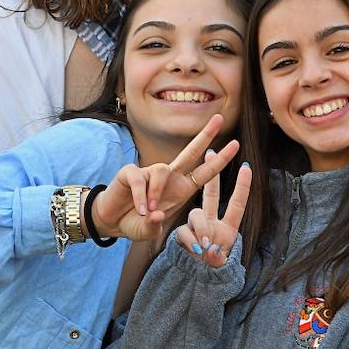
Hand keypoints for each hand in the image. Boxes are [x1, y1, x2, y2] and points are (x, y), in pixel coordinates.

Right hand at [88, 114, 240, 242]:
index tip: (236, 145)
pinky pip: (139, 179)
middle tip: (219, 118)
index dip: (219, 160)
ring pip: (162, 170)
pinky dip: (140, 195)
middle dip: (205, 135)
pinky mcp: (131, 172)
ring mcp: (149, 173)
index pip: (204, 172)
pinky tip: (140, 208)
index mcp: (180, 189)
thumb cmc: (135, 223)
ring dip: (157, 191)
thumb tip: (156, 215)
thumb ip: (154, 227)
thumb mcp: (149, 230)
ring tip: (149, 210)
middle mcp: (168, 178)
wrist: (111, 222)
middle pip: (190, 152)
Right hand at [175, 160, 251, 267]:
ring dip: (200, 228)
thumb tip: (210, 251)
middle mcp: (211, 223)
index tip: (247, 167)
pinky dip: (189, 240)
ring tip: (205, 247)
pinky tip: (195, 251)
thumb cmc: (212, 273)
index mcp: (228, 229)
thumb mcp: (221, 267)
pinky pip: (183, 231)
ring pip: (195, 213)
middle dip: (212, 175)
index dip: (242, 187)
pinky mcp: (181, 235)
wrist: (194, 282)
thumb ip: (217, 258)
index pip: (237, 204)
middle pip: (211, 195)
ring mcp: (196, 227)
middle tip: (211, 153)